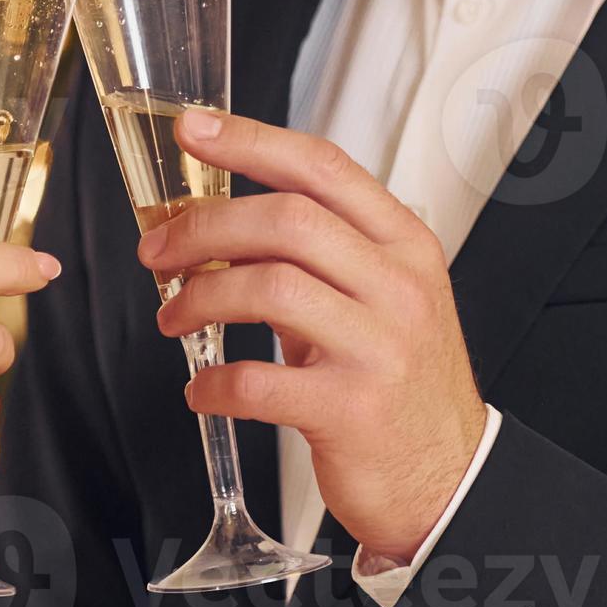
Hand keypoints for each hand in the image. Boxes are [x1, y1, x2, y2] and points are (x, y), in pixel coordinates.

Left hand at [141, 109, 482, 561]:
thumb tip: (221, 223)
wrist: (448, 477)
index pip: (322, 167)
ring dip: (199, 298)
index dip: (250, 140)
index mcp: (404, 245)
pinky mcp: (351, 409)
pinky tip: (203, 389)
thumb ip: (318, 255)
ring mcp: (379, 347)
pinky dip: (213, 382)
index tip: (194, 129)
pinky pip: (258, 381)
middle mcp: (398, 287)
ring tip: (174, 317)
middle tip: (158, 251)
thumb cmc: (402, 384)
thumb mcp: (382, 299)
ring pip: (268, 287)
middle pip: (286, 219)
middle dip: (203, 227)